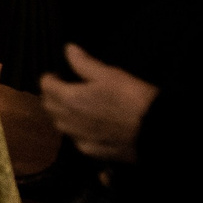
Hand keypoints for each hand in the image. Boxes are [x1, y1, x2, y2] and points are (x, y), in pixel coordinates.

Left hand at [40, 44, 157, 162]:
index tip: (58, 74)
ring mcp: (80, 138)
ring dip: (62, 114)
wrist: (157, 131)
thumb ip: (84, 63)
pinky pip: (77, 141)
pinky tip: (88, 128)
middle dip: (52, 96)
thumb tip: (68, 49)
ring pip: (60, 125)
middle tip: (66, 89)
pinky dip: (77, 132)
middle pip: (49, 106)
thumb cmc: (132, 98)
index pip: (45, 86)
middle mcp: (68, 120)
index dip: (50, 77)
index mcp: (69, 99)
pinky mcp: (94, 152)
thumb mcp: (109, 74)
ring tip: (76, 107)